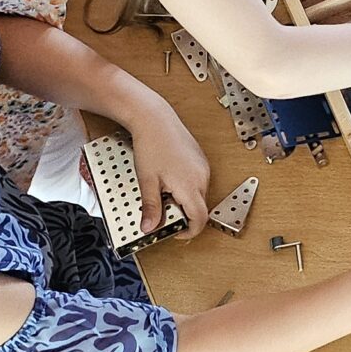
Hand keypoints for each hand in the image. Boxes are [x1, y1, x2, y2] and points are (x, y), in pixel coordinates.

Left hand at [127, 106, 211, 239]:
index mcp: (191, 185)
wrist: (155, 118)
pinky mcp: (200, 160)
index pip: (200, 219)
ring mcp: (203, 167)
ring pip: (198, 194)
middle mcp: (202, 177)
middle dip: (182, 214)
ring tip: (162, 191)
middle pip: (199, 207)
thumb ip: (151, 208)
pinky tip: (168, 179)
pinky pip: (197, 181)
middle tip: (161, 211)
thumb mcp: (147, 181)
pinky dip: (185, 188)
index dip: (189, 232)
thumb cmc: (152, 145)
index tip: (175, 233)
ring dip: (183, 200)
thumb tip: (150, 228)